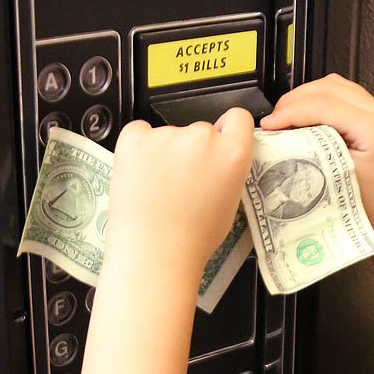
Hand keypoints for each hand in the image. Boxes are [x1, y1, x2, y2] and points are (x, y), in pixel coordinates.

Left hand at [104, 109, 253, 286]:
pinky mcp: (135, 138)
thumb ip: (227, 173)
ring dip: (164, 153)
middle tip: (182, 184)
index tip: (219, 141)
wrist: (154, 254)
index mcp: (232, 155)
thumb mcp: (229, 206)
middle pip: (201, 131)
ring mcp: (167, 135)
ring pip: (168, 135)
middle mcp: (203, 138)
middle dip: (193, 151)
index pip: (238, 119)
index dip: (228, 130)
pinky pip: (139, 133)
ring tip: (158, 190)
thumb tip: (218, 162)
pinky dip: (138, 149)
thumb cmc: (191, 240)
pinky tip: (141, 177)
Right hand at [260, 74, 373, 245]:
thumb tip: (281, 137)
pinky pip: (344, 95)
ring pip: (336, 86)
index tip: (269, 124)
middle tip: (274, 119)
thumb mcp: (335, 180)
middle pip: (329, 88)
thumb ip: (309, 152)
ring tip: (286, 117)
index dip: (290, 111)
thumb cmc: (372, 210)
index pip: (323, 104)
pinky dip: (321, 101)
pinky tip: (305, 117)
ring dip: (307, 97)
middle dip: (295, 100)